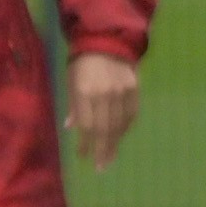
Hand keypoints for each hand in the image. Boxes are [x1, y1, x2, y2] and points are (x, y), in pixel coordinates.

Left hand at [63, 51, 142, 166]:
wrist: (107, 39)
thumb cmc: (82, 62)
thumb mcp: (71, 80)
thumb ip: (73, 105)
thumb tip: (71, 128)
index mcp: (85, 91)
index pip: (86, 124)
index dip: (85, 143)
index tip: (83, 156)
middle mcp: (105, 93)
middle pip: (104, 128)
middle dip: (101, 150)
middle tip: (101, 167)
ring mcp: (122, 91)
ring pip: (119, 124)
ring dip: (114, 143)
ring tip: (110, 158)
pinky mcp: (135, 88)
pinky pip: (131, 114)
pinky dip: (125, 128)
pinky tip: (120, 137)